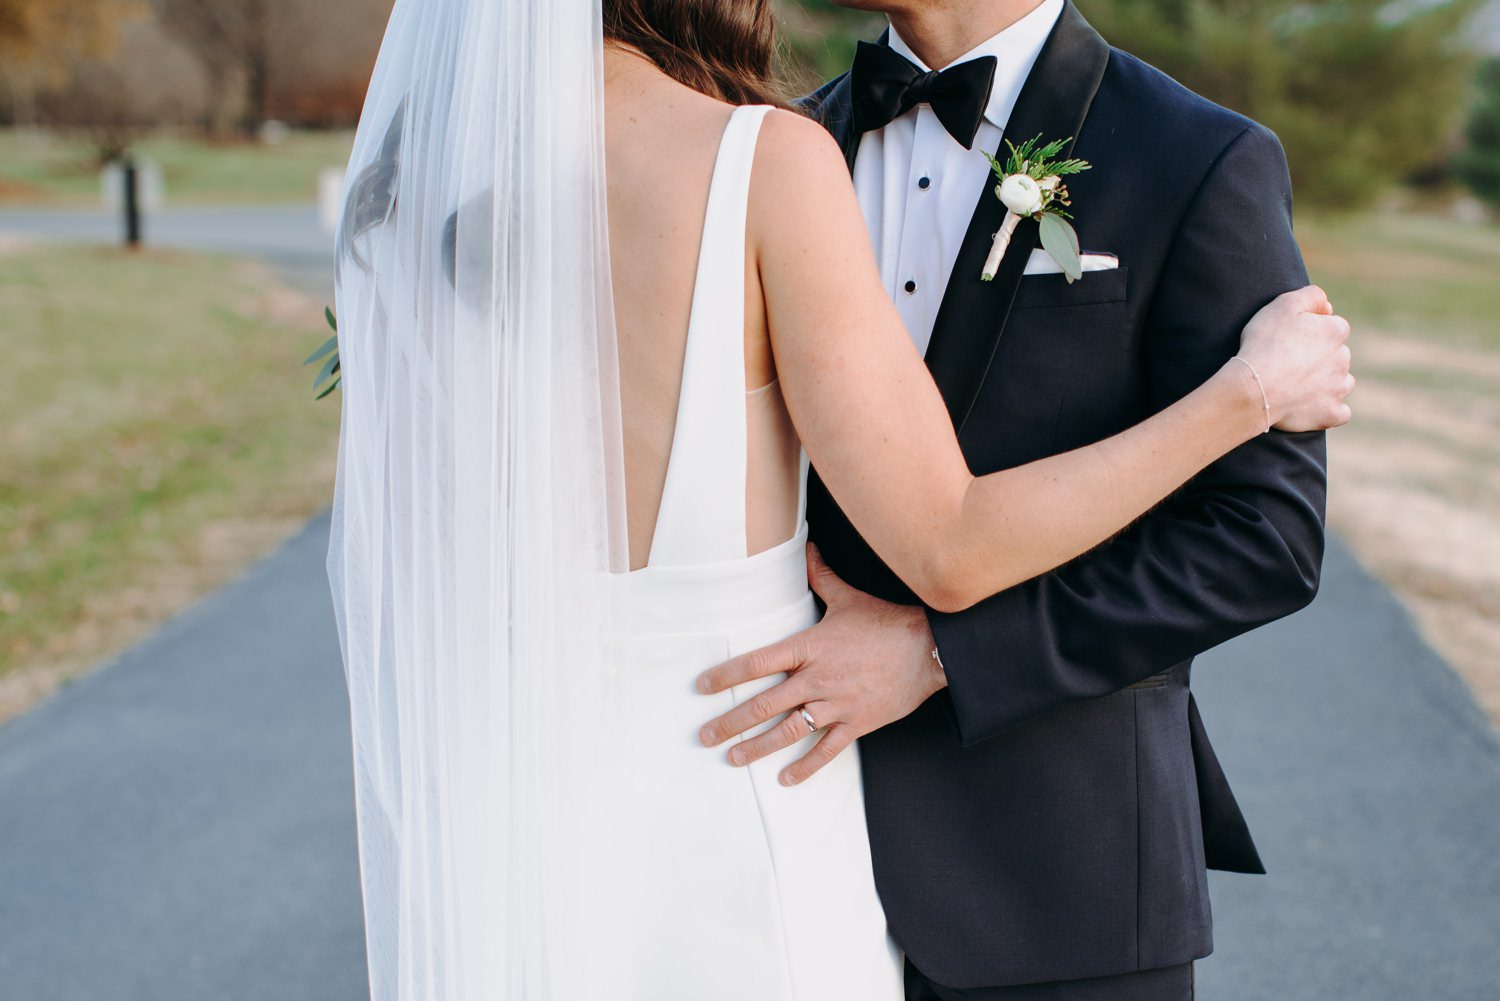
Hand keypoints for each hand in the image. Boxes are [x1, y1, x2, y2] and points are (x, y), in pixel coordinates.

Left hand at [696, 545, 946, 786]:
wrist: (931, 648)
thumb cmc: (887, 622)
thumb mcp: (849, 598)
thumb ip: (821, 577)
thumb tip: (807, 549)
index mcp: (810, 647)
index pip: (758, 662)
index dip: (727, 675)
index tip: (702, 687)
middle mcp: (818, 678)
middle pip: (765, 704)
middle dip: (731, 722)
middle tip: (705, 736)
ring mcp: (837, 704)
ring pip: (789, 730)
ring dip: (757, 747)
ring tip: (733, 759)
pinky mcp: (857, 723)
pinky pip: (826, 749)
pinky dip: (805, 766)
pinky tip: (785, 779)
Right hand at [1236, 284, 1354, 431]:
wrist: (1254, 388)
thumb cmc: (1264, 344)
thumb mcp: (1283, 305)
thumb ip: (1311, 296)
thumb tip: (1327, 306)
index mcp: (1335, 331)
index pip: (1333, 327)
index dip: (1311, 333)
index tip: (1290, 341)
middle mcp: (1343, 358)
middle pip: (1336, 355)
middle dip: (1320, 358)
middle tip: (1289, 363)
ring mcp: (1339, 387)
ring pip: (1340, 381)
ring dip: (1326, 382)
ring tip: (1297, 386)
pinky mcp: (1331, 413)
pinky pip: (1339, 412)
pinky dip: (1328, 409)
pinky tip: (1311, 406)